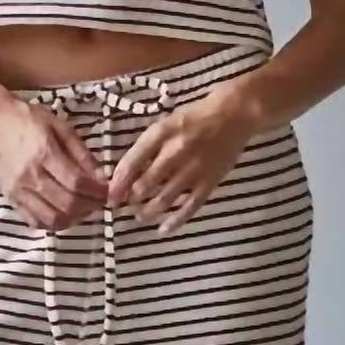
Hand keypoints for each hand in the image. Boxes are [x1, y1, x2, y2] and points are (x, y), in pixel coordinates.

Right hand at [0, 95, 108, 231]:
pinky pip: (35, 222)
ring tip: (84, 208)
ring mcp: (18, 190)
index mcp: (44, 153)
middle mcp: (30, 176)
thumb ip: (82, 153)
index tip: (109, 191)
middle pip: (67, 204)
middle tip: (100, 201)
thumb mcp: (60, 126)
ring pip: (52, 219)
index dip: (97, 191)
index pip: (77, 183)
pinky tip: (64, 213)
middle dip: (90, 206)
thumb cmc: (27, 119)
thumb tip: (102, 176)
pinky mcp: (11, 199)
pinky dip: (54, 223)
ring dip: (74, 218)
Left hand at [107, 81, 258, 233]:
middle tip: (126, 206)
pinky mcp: (210, 182)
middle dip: (131, 199)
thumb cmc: (194, 119)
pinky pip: (190, 206)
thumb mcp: (165, 125)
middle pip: (146, 184)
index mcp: (161, 133)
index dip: (118, 183)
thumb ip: (146, 148)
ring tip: (140, 216)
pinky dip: (175, 221)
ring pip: (165, 198)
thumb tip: (122, 174)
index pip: (132, 162)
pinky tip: (163, 230)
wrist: (234, 115)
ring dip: (148, 212)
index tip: (110, 196)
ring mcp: (194, 169)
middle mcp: (176, 151)